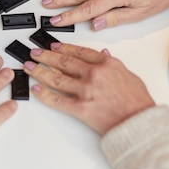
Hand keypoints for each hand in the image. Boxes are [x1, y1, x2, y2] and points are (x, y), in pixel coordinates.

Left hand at [23, 43, 153, 134]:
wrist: (140, 123)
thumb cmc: (138, 102)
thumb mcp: (128, 74)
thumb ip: (113, 63)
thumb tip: (103, 54)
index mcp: (106, 64)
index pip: (79, 51)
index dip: (63, 47)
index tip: (53, 45)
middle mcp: (94, 74)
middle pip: (64, 61)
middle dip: (46, 56)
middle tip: (35, 52)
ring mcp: (86, 91)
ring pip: (56, 78)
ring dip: (39, 71)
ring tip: (29, 67)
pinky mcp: (81, 108)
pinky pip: (57, 100)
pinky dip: (44, 94)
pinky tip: (36, 89)